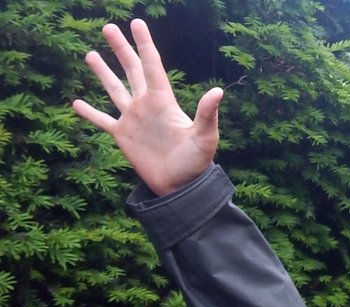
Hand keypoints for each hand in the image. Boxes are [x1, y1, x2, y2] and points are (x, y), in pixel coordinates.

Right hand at [72, 19, 222, 195]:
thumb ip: (207, 114)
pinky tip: (76, 103)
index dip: (144, 44)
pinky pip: (102, 121)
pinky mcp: (123, 136)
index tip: (136, 23)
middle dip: (121, 49)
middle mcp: (146, 106)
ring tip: (90, 54)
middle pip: (132, 70)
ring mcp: (133, 120)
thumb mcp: (205, 137)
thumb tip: (218, 91)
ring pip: (114, 89)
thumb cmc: (197, 162)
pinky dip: (90, 113)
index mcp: (164, 101)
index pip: (152, 66)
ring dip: (103, 73)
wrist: (181, 186)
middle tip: (108, 27)